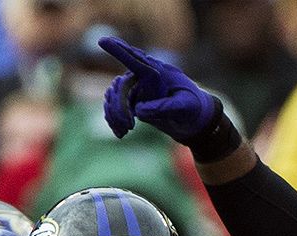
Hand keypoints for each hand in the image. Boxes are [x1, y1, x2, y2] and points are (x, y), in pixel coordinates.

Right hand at [98, 36, 232, 158]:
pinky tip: (120, 132)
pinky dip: (113, 118)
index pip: (136, 60)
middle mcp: (143, 77)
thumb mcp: (185, 107)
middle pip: (121, 85)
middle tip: (129, 125)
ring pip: (114, 96)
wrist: (193, 119)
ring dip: (115, 114)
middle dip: (120, 106)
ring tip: (126, 130)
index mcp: (158, 73)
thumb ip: (166, 107)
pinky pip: (113, 105)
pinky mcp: (132, 99)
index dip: (119, 50)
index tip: (103, 42)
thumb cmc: (193, 108)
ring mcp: (136, 87)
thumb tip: (139, 111)